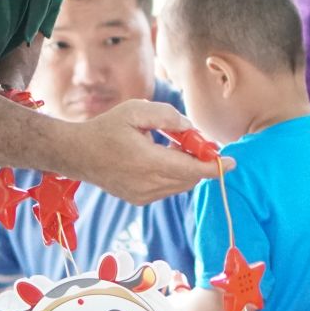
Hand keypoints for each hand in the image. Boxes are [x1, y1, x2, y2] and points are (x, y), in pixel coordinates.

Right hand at [69, 99, 230, 203]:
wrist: (76, 153)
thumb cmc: (105, 128)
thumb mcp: (136, 110)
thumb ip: (167, 116)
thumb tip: (190, 128)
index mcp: (148, 162)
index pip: (192, 170)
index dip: (215, 167)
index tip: (232, 162)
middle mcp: (147, 184)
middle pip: (190, 178)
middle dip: (201, 161)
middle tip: (196, 141)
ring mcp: (143, 196)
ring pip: (180, 185)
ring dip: (187, 168)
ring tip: (174, 146)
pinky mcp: (138, 200)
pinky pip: (167, 189)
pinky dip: (174, 176)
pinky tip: (162, 158)